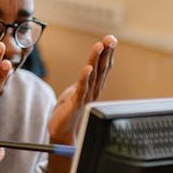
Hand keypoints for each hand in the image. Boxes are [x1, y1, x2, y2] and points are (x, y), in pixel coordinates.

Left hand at [46, 35, 116, 172]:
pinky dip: (84, 78)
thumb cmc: (68, 112)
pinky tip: (88, 67)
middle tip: (111, 39)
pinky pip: (81, 89)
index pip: (103, 67)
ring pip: (92, 76)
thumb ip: (84, 81)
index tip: (111, 39)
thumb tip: (91, 67)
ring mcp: (85, 98)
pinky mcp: (75, 104)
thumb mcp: (76, 92)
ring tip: (99, 46)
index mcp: (93, 88)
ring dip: (96, 60)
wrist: (61, 134)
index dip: (107, 53)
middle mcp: (92, 92)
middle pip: (101, 69)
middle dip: (106, 53)